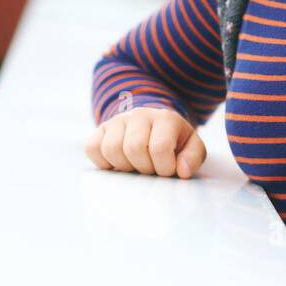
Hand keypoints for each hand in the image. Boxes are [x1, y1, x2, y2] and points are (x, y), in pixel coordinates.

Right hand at [84, 107, 206, 178]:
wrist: (155, 127)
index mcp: (165, 118)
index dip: (164, 167)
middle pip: (133, 148)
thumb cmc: (175, 142)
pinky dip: (103, 162)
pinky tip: (118, 163)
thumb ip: (193, 158)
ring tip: (135, 166)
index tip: (168, 170)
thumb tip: (182, 171)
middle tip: (151, 169)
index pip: (160, 148)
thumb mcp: (191, 147)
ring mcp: (118, 120)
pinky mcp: (101, 129)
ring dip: (124, 166)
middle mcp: (139, 114)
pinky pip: (92, 148)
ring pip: (111, 149)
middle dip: (144, 168)